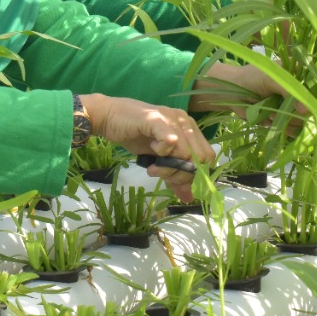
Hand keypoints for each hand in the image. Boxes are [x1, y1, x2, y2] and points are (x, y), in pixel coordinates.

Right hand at [79, 95, 214, 201]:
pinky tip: (151, 150)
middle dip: (181, 174)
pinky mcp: (156, 119)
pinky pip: (171, 140)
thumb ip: (175, 176)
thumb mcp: (159, 160)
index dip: (194, 174)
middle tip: (161, 175)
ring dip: (168, 168)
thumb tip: (189, 198)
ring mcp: (171, 118)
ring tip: (152, 168)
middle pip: (199, 158)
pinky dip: (163, 152)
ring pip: (186, 153)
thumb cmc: (134, 136)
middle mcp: (184, 120)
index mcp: (189, 128)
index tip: (175, 181)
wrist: (109, 117)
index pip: (207, 157)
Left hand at [189, 63, 308, 135]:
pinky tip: (273, 120)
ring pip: (307, 119)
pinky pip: (295, 130)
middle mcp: (302, 91)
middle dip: (306, 110)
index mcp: (301, 73)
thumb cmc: (251, 78)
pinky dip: (286, 128)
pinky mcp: (287, 120)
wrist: (232, 93)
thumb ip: (289, 91)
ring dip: (291, 119)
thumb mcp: (270, 77)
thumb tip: (306, 110)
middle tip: (287, 108)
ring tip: (271, 110)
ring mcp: (295, 107)